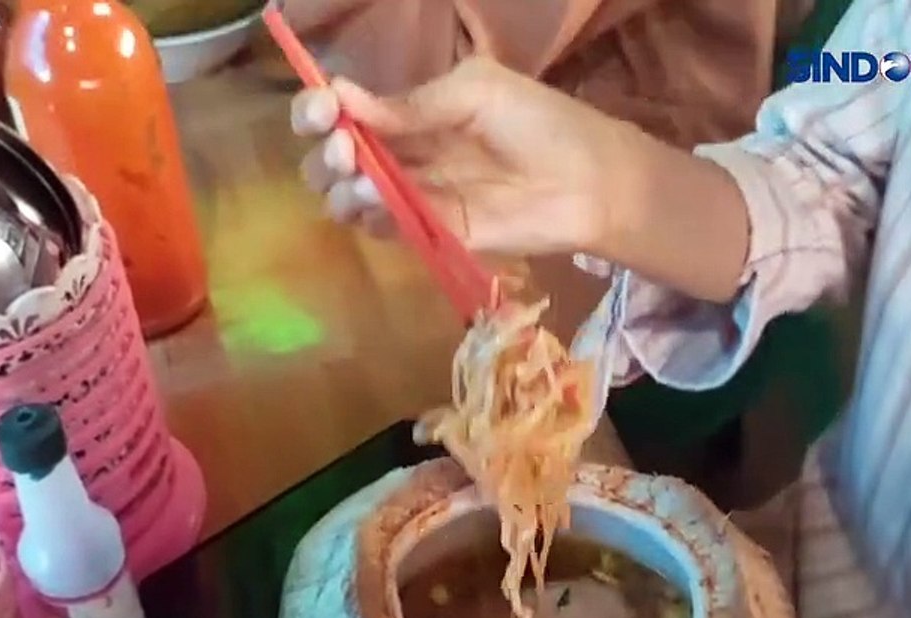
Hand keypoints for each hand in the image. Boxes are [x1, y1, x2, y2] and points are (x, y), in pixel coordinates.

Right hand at [291, 57, 649, 256]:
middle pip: (334, 156)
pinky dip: (368, 214)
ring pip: (347, 196)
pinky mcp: (431, 233)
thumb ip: (414, 103)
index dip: (320, 107)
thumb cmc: (541, 123)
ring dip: (338, 185)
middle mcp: (403, 154)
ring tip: (360, 176)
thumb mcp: (476, 91)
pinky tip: (376, 200)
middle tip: (345, 146)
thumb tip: (344, 98)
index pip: (345, 109)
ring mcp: (413, 196)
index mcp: (410, 112)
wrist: (589, 181)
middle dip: (324, 149)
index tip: (324, 107)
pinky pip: (382, 227)